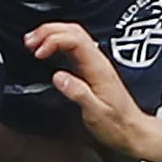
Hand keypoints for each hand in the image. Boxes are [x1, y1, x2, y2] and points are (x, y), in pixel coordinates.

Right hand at [32, 21, 157, 156]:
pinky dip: (56, 43)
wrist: (132, 130)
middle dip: (48, 31)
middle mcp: (98, 61)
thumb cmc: (116, 125)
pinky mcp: (91, 69)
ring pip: (73, 35)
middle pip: (73, 31)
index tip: (37, 53)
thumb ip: (77, 93)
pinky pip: (73, 46)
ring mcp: (95, 63)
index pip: (75, 40)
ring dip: (51, 34)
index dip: (53, 40)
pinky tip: (46, 50)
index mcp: (98, 68)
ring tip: (32, 42)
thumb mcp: (96, 113)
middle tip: (29, 41)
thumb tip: (58, 77)